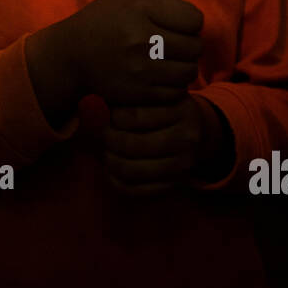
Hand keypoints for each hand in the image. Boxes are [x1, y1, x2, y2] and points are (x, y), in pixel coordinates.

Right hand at [58, 0, 203, 106]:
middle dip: (190, 45)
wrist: (70, 57)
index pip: (193, 19)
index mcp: (141, 8)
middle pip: (195, 46)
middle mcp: (142, 38)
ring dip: (184, 67)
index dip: (191, 22)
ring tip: (172, 61)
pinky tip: (162, 77)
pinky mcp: (139, 92)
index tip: (182, 24)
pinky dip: (174, 86)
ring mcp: (141, 68)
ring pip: (189, 71)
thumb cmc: (101, 21)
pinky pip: (176, 92)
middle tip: (178, 45)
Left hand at [101, 94, 220, 196]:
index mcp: (183, 110)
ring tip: (106, 149)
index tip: (107, 114)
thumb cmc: (164, 110)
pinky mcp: (173, 186)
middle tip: (102, 132)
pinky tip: (111, 168)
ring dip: (110, 160)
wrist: (193, 134)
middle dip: (108, 139)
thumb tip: (94, 109)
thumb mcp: (155, 97)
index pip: (132, 116)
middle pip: (131, 145)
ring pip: (130, 170)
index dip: (112, 116)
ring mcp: (183, 166)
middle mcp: (187, 139)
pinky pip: (134, 190)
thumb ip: (129, 99)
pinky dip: (115, 180)